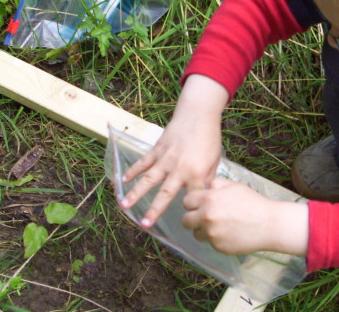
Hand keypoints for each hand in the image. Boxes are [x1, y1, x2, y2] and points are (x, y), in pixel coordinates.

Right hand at [120, 75, 227, 226]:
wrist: (198, 114)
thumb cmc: (209, 138)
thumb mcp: (215, 161)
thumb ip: (207, 180)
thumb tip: (203, 197)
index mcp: (196, 173)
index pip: (192, 198)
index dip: (190, 211)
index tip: (187, 223)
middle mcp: (179, 168)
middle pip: (165, 193)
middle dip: (154, 210)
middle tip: (144, 225)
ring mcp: (166, 159)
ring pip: (148, 179)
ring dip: (136, 193)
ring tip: (124, 206)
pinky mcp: (158, 149)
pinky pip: (143, 162)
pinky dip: (133, 171)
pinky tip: (123, 180)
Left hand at [182, 179, 309, 256]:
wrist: (269, 224)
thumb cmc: (253, 202)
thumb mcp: (234, 186)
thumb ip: (216, 184)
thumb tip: (206, 187)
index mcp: (209, 199)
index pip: (186, 202)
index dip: (192, 203)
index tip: (199, 205)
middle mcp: (207, 217)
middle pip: (186, 221)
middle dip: (193, 218)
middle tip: (204, 217)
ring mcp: (212, 234)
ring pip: (196, 234)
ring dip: (203, 230)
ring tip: (218, 226)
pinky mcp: (218, 247)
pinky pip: (210, 242)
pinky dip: (216, 239)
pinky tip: (229, 233)